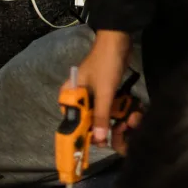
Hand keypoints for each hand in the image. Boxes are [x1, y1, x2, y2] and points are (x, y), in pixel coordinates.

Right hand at [72, 29, 133, 145]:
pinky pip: (102, 107)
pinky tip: (118, 119)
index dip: (78, 134)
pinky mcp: (101, 91)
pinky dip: (109, 113)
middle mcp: (76, 95)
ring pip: (93, 114)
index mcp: (69, 93)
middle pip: (82, 119)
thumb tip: (98, 139)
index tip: (88, 147)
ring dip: (103, 121)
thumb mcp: (104, 92)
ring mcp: (89, 93)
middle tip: (106, 140)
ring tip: (115, 129)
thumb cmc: (106, 64)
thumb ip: (101, 116)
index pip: (70, 120)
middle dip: (94, 129)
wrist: (118, 40)